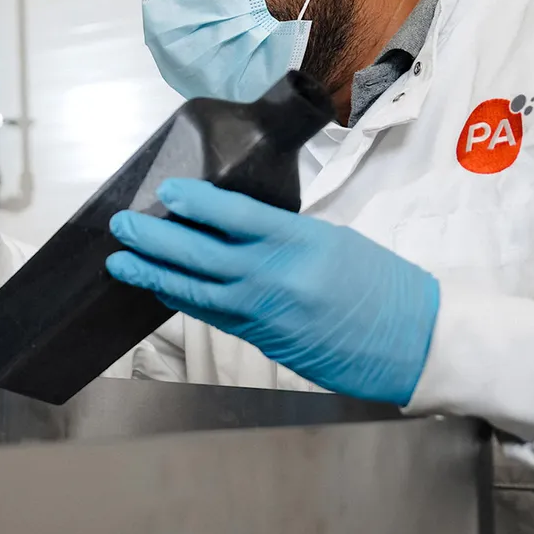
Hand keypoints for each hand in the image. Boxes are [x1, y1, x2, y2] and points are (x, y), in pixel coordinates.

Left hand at [105, 178, 439, 405]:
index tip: (165, 191)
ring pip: (195, 290)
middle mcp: (276, 276)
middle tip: (123, 225)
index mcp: (300, 240)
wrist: (411, 341)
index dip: (194, 202)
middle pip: (201, 253)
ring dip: (153, 274)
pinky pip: (211, 314)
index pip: (235, 214)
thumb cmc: (379, 284)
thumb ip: (279, 231)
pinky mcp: (261, 338)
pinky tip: (159, 287)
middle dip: (155, 239)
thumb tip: (227, 220)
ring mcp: (265, 311)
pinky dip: (181, 298)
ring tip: (121, 263)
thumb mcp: (331, 239)